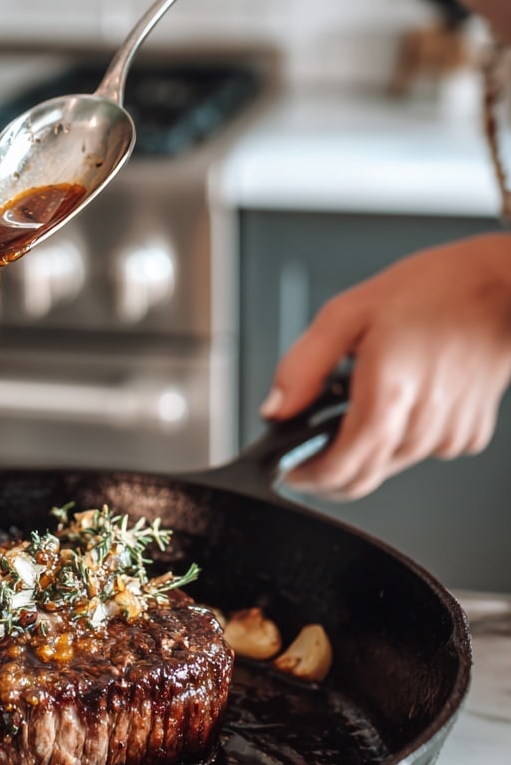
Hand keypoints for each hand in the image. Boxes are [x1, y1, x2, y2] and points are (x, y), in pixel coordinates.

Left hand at [259, 234, 510, 497]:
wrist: (504, 287)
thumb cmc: (436, 290)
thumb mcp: (348, 312)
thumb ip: (303, 367)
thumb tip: (276, 409)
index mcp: (389, 394)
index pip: (340, 469)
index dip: (307, 475)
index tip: (290, 468)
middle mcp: (421, 424)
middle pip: (363, 478)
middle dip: (330, 470)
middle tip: (312, 447)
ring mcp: (448, 435)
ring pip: (389, 467)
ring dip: (367, 448)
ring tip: (365, 403)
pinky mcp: (467, 436)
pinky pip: (420, 452)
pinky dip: (402, 436)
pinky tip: (404, 400)